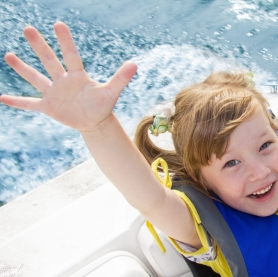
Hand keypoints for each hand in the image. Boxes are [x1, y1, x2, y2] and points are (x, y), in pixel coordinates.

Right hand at [0, 22, 136, 132]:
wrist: (94, 122)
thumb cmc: (102, 105)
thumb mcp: (112, 92)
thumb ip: (121, 78)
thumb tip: (135, 64)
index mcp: (78, 75)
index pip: (71, 55)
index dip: (65, 41)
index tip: (58, 25)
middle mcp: (63, 80)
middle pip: (49, 60)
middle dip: (39, 46)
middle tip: (28, 28)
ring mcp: (54, 93)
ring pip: (36, 78)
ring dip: (23, 68)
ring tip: (8, 56)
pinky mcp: (48, 107)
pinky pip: (30, 104)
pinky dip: (17, 102)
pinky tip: (1, 98)